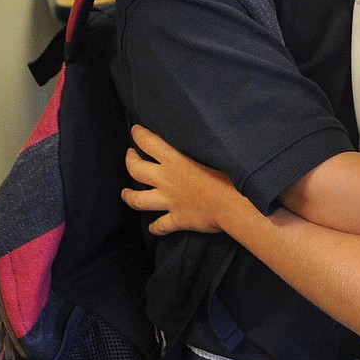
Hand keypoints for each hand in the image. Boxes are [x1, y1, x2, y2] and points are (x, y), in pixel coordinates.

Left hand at [122, 125, 236, 235]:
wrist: (234, 205)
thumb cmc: (230, 175)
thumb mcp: (213, 151)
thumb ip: (201, 146)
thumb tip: (203, 138)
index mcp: (175, 160)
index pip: (148, 142)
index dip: (138, 135)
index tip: (135, 130)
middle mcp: (166, 179)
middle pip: (136, 170)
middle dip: (129, 161)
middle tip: (130, 155)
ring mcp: (169, 201)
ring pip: (139, 200)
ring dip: (129, 197)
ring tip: (124, 194)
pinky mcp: (177, 219)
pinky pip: (161, 226)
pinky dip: (156, 228)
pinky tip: (154, 228)